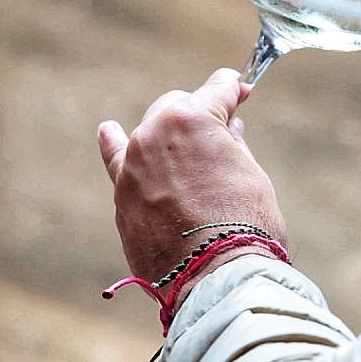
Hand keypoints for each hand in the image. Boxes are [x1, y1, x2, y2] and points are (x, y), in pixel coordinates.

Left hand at [98, 69, 286, 282]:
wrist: (215, 274)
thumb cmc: (244, 223)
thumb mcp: (250, 174)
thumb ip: (233, 145)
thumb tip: (228, 130)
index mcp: (193, 119)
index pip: (216, 89)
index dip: (234, 87)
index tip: (242, 89)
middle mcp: (155, 133)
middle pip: (178, 106)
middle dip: (200, 110)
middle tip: (224, 125)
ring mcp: (133, 164)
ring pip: (150, 131)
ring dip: (169, 132)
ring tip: (186, 139)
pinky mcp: (122, 194)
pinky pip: (115, 160)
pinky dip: (115, 144)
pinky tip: (110, 131)